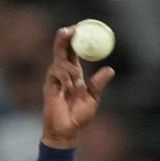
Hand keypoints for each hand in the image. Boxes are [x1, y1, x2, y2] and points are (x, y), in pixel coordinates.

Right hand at [42, 27, 115, 148]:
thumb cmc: (79, 117)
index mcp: (74, 74)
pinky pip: (57, 73)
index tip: (78, 29)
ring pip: (61, 62)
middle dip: (63, 39)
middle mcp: (62, 74)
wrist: (66, 131)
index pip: (72, 52)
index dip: (74, 40)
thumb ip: (98, 84)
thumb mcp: (93, 99)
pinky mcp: (49, 86)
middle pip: (61, 51)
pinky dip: (66, 78)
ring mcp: (54, 79)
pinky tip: (70, 89)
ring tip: (78, 86)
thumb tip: (110, 69)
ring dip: (72, 70)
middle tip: (69, 30)